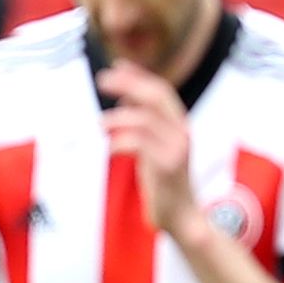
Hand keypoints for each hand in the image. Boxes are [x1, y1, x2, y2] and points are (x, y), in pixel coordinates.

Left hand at [99, 61, 199, 238]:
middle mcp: (183, 131)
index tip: (115, 67)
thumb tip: (124, 97)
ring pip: (146, 119)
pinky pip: (142, 144)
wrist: (182, 215)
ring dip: (118, 118)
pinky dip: (121, 141)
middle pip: (157, 96)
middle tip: (102, 80)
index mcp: (180, 124)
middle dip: (129, 84)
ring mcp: (178, 148)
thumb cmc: (164, 180)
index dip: (137, 76)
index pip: (161, 90)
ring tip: (100, 124)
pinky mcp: (169, 167)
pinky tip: (110, 148)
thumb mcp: (153, 144)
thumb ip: (143, 121)